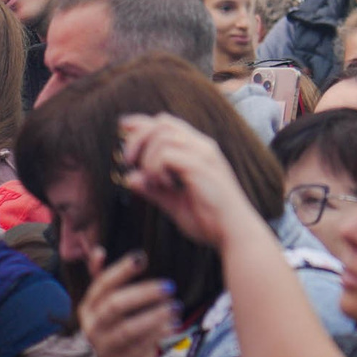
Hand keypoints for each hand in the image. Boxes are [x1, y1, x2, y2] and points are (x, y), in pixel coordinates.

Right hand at [76, 246, 179, 356]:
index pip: (101, 285)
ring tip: (176, 307)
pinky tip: (173, 325)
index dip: (121, 270)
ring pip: (128, 330)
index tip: (142, 257)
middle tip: (170, 286)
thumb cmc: (119, 328)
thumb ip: (104, 279)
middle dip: (143, 294)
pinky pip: (141, 348)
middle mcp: (91, 327)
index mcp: (88, 308)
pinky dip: (158, 335)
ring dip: (154, 317)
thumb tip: (98, 251)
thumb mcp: (109, 304)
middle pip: (114, 306)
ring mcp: (103, 347)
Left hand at [117, 113, 260, 249]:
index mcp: (198, 150)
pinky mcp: (200, 166)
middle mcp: (202, 146)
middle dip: (137, 138)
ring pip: (162, 136)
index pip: (167, 124)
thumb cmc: (209, 219)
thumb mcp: (173, 203)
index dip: (142, 123)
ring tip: (152, 181)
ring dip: (147, 157)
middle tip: (128, 161)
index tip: (122, 129)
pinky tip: (163, 185)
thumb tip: (130, 178)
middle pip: (162, 122)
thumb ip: (152, 189)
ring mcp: (203, 154)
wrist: (234, 233)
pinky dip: (155, 169)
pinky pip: (166, 155)